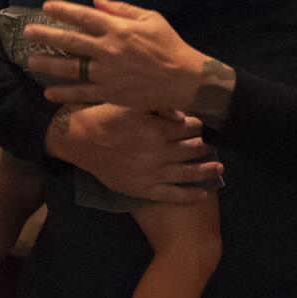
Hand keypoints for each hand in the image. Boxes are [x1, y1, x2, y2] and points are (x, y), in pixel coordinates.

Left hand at [24, 0, 209, 112]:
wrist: (185, 79)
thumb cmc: (169, 45)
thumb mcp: (151, 18)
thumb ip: (121, 9)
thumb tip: (95, 0)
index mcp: (118, 28)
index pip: (84, 17)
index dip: (64, 10)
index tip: (46, 6)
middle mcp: (108, 50)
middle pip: (71, 41)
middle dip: (47, 36)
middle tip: (28, 33)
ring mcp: (107, 73)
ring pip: (71, 68)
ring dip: (49, 65)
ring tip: (30, 62)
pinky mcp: (110, 92)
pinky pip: (82, 93)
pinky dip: (64, 93)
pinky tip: (48, 92)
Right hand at [45, 103, 222, 202]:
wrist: (77, 139)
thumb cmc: (104, 115)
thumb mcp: (130, 103)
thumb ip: (159, 106)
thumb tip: (184, 116)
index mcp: (155, 129)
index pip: (190, 128)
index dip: (202, 126)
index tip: (211, 125)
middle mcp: (156, 153)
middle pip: (192, 149)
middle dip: (207, 145)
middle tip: (217, 143)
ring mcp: (150, 174)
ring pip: (187, 172)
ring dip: (206, 170)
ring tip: (219, 168)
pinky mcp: (142, 189)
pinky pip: (172, 194)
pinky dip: (190, 194)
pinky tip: (203, 193)